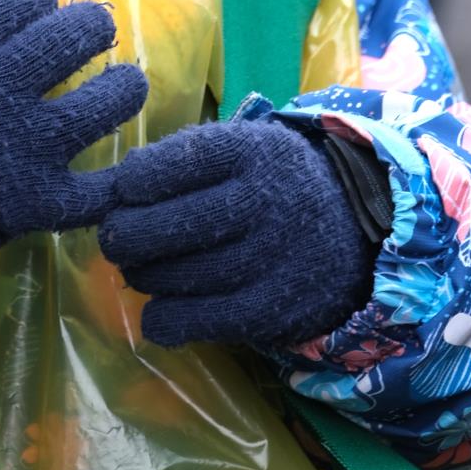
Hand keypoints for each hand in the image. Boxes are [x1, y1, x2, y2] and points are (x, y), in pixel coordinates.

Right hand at [0, 0, 146, 273]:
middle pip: (80, 35)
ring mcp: (31, 143)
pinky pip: (102, 188)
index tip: (35, 11)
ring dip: (123, 88)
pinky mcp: (43, 198)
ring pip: (110, 99)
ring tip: (123, 86)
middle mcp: (6, 85)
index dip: (37, 0)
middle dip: (92, 28)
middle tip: (92, 36)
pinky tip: (128, 167)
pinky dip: (121, 181)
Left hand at [98, 116, 379, 348]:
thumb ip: (185, 160)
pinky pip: (203, 321)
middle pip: (172, 224)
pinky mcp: (275, 310)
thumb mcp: (244, 148)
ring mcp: (274, 258)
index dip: (134, 182)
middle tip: (116, 239)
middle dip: (126, 235)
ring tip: (137, 269)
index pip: (174, 163)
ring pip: (182, 275)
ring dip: (144, 276)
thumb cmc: (275, 182)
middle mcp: (266, 201)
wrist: (356, 227)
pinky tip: (157, 312)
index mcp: (252, 151)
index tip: (124, 192)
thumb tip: (113, 191)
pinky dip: (166, 320)